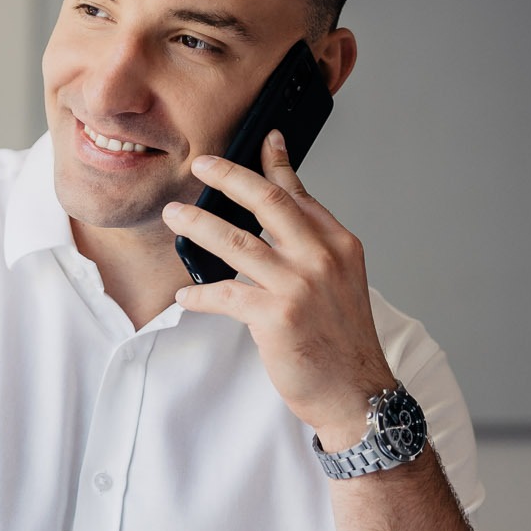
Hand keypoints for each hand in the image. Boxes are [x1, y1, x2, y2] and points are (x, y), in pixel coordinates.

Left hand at [163, 131, 395, 450]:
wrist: (357, 392)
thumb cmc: (342, 340)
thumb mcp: (339, 282)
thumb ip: (310, 247)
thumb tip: (277, 218)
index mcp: (338, 244)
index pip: (299, 195)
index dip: (277, 164)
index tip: (264, 138)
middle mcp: (321, 257)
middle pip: (267, 203)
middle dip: (229, 178)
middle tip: (201, 165)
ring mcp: (299, 285)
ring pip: (237, 242)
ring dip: (198, 226)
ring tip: (174, 217)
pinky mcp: (277, 316)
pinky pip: (226, 294)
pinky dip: (201, 295)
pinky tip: (186, 297)